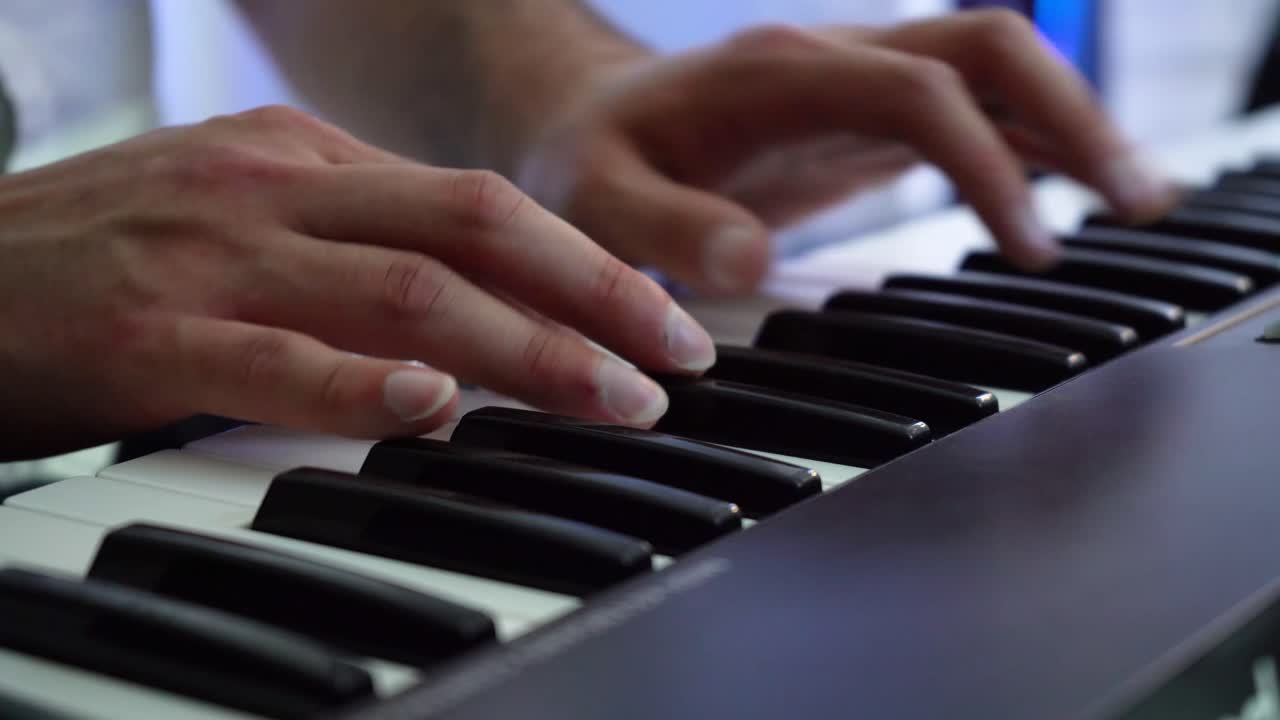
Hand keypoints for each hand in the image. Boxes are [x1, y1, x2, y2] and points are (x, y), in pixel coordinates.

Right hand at [0, 106, 714, 459]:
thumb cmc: (105, 259)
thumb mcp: (243, 219)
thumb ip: (353, 247)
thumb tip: (478, 308)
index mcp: (302, 158)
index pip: (479, 204)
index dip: (587, 263)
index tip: (663, 320)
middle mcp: (272, 190)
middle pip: (472, 230)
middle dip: (593, 297)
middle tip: (677, 362)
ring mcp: (208, 256)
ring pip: (403, 292)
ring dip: (526, 350)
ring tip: (610, 402)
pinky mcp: (139, 335)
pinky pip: (271, 359)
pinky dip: (358, 387)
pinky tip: (431, 413)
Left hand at [511, 9, 1179, 294]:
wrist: (587, 125)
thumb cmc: (590, 163)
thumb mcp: (599, 202)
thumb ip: (666, 230)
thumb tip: (750, 259)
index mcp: (777, 73)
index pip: (919, 94)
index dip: (986, 162)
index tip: (1026, 248)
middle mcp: (831, 60)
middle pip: (988, 52)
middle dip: (1074, 116)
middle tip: (1137, 202)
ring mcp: (855, 82)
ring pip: (994, 73)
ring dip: (1071, 124)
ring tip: (1139, 199)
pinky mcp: (865, 115)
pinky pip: (969, 111)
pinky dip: (1030, 143)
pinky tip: (1071, 186)